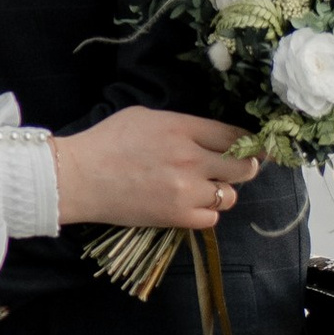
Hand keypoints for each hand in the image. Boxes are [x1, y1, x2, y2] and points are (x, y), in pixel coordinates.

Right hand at [51, 109, 257, 232]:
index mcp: (182, 128)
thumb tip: (208, 135)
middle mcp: (191, 159)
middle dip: (245, 167)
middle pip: (243, 167)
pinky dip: (206, 212)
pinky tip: (191, 204)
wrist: (79, 178)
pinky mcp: (177, 216)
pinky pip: (212, 218)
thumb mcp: (146, 116)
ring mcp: (186, 190)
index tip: (254, 147)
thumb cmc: (107, 141)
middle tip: (237, 168)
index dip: (249, 142)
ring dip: (222, 192)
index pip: (235, 135)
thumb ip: (182, 124)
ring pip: (230, 195)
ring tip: (205, 188)